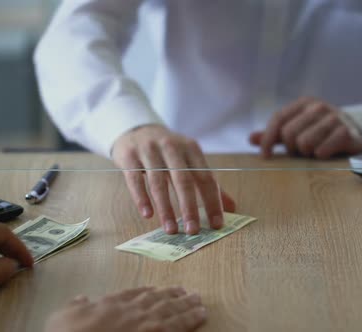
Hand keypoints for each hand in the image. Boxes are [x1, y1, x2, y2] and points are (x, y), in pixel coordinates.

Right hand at [45, 287, 205, 331]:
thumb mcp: (63, 316)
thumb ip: (76, 305)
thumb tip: (81, 298)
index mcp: (111, 303)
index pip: (133, 294)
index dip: (147, 292)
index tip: (157, 290)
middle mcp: (131, 310)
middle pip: (157, 300)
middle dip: (174, 296)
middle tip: (188, 292)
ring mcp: (146, 324)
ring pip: (172, 311)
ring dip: (187, 305)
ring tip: (199, 301)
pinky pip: (177, 327)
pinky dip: (190, 320)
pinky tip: (199, 316)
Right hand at [112, 125, 235, 234]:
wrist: (136, 129)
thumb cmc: (167, 152)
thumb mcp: (188, 160)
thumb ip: (207, 182)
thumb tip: (232, 208)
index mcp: (191, 148)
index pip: (205, 177)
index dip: (212, 201)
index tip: (216, 224)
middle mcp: (171, 147)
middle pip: (183, 180)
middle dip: (189, 207)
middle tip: (192, 231)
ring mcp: (149, 150)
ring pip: (158, 182)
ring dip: (165, 209)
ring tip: (171, 230)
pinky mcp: (129, 156)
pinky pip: (136, 180)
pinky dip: (142, 198)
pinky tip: (148, 214)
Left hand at [250, 97, 361, 158]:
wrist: (356, 134)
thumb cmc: (321, 133)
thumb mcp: (297, 130)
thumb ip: (274, 135)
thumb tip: (251, 139)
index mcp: (304, 103)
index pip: (278, 119)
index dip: (268, 138)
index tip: (264, 156)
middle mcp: (318, 107)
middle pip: (289, 133)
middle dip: (291, 149)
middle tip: (300, 153)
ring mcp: (334, 118)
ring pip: (305, 142)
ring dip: (306, 153)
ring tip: (313, 152)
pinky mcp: (347, 132)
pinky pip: (322, 149)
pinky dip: (320, 156)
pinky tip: (324, 154)